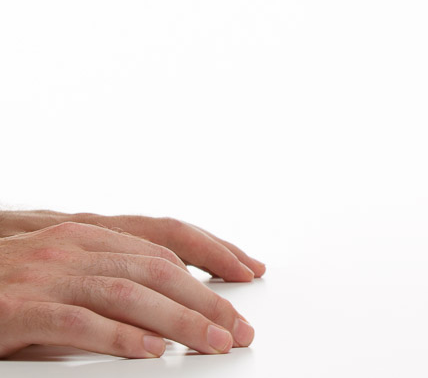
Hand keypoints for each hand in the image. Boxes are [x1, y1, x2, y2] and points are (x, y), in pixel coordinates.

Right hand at [0, 213, 259, 358]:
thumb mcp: (57, 283)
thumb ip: (105, 289)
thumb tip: (166, 314)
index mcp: (83, 234)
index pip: (165, 241)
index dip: (211, 256)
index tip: (246, 274)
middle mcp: (70, 245)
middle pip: (158, 268)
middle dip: (207, 298)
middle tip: (239, 327)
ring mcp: (43, 273)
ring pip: (130, 292)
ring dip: (180, 320)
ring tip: (213, 343)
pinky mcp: (17, 306)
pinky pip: (80, 322)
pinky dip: (121, 338)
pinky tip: (152, 353)